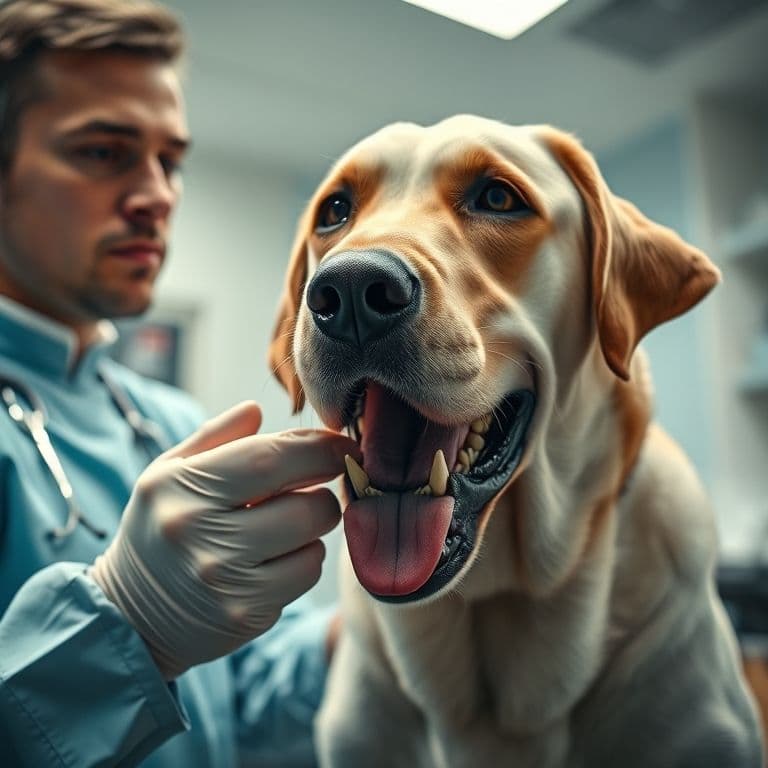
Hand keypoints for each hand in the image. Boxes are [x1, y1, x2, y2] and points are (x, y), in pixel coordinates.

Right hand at [90, 401, 357, 678]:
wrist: (131, 614)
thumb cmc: (161, 528)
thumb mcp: (170, 473)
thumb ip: (215, 436)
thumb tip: (256, 408)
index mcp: (182, 487)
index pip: (271, 458)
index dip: (320, 449)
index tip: (342, 446)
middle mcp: (201, 535)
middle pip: (308, 506)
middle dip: (323, 492)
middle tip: (308, 491)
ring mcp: (225, 580)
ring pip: (314, 541)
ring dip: (312, 528)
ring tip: (283, 526)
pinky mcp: (246, 614)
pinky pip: (306, 574)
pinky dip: (303, 561)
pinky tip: (275, 560)